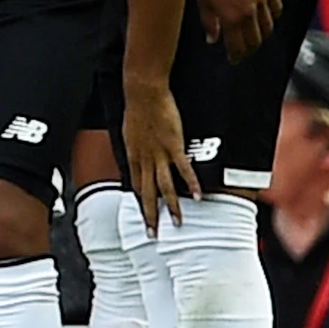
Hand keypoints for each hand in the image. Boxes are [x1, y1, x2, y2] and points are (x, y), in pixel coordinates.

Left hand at [122, 77, 197, 234]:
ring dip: (171, 206)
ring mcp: (158, 154)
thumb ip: (135, 145)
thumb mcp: (129, 131)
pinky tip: (199, 197)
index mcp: (132, 156)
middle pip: (146, 193)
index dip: (139, 202)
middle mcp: (143, 159)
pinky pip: (183, 169)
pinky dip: (192, 184)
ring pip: (165, 186)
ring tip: (177, 223)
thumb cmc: (137, 108)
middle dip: (149, 215)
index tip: (143, 217)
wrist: (142, 92)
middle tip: (152, 235)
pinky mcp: (173, 145)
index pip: (134, 185)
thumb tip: (137, 152)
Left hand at [195, 0, 280, 61]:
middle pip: (256, 40)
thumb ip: (208, 21)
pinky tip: (266, 18)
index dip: (236, 56)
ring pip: (269, 27)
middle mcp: (250, 12)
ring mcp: (262, 0)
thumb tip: (212, 39)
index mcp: (231, 17)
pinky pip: (277, 9)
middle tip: (243, 51)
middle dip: (249, 49)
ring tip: (254, 37)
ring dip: (262, 35)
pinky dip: (273, 16)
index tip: (233, 59)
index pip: (238, 46)